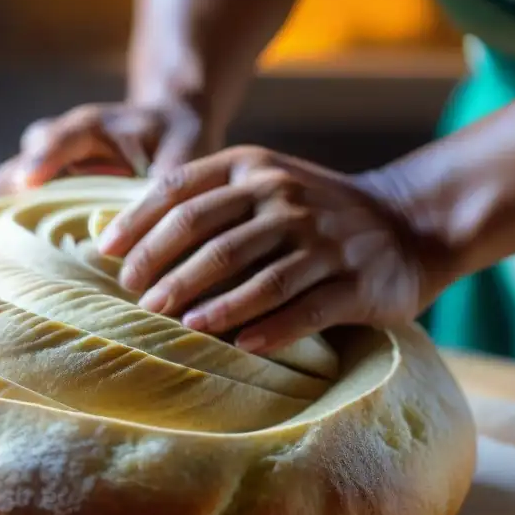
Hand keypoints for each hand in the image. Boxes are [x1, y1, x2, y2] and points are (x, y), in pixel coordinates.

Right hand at [0, 101, 215, 204]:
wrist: (164, 127)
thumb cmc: (176, 136)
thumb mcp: (185, 145)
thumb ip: (171, 172)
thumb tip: (164, 216)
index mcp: (92, 127)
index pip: (62, 136)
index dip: (44, 157)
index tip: (28, 182)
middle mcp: (59, 146)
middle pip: (22, 164)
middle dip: (4, 189)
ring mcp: (47, 171)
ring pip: (9, 186)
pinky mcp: (45, 195)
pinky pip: (16, 207)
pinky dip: (5, 228)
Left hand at [97, 146, 448, 353]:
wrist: (407, 223)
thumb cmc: (312, 211)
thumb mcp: (263, 182)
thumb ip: (205, 197)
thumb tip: (120, 234)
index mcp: (253, 167)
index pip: (181, 191)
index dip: (138, 223)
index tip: (107, 256)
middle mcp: (285, 196)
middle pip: (210, 235)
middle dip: (165, 270)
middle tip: (138, 302)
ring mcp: (322, 239)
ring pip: (255, 274)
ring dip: (211, 304)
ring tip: (179, 327)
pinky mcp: (353, 281)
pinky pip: (304, 309)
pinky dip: (270, 329)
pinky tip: (242, 347)